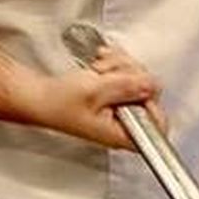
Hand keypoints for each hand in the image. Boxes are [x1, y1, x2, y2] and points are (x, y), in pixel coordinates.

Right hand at [41, 41, 164, 150]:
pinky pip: (128, 75)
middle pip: (149, 94)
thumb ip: (127, 87)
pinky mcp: (115, 96)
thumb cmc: (58, 103)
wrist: (39, 96)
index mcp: (122, 134)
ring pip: (139, 80)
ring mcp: (121, 109)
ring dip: (121, 66)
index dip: (151, 100)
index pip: (158, 124)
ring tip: (100, 69)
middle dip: (131, 75)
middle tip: (109, 72)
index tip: (136, 85)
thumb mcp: (95, 91)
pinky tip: (101, 66)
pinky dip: (116, 65)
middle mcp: (125, 124)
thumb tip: (152, 85)